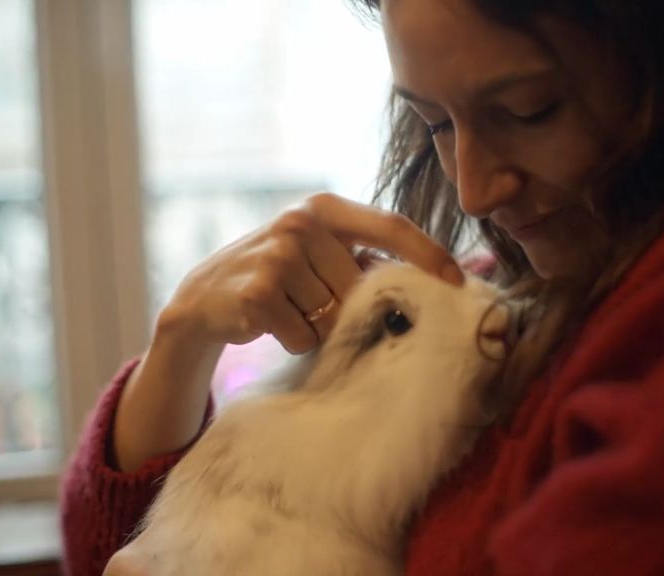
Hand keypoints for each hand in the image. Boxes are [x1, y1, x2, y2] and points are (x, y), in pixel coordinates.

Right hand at [158, 192, 463, 353]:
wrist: (206, 297)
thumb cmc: (279, 277)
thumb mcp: (318, 253)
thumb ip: (361, 259)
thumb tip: (429, 286)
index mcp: (324, 207)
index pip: (391, 226)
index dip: (428, 253)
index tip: (457, 280)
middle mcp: (301, 223)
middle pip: (363, 286)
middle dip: (348, 309)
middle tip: (314, 304)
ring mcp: (277, 256)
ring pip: (334, 317)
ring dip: (317, 327)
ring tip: (288, 310)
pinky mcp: (258, 292)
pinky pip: (304, 336)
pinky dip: (294, 340)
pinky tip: (270, 322)